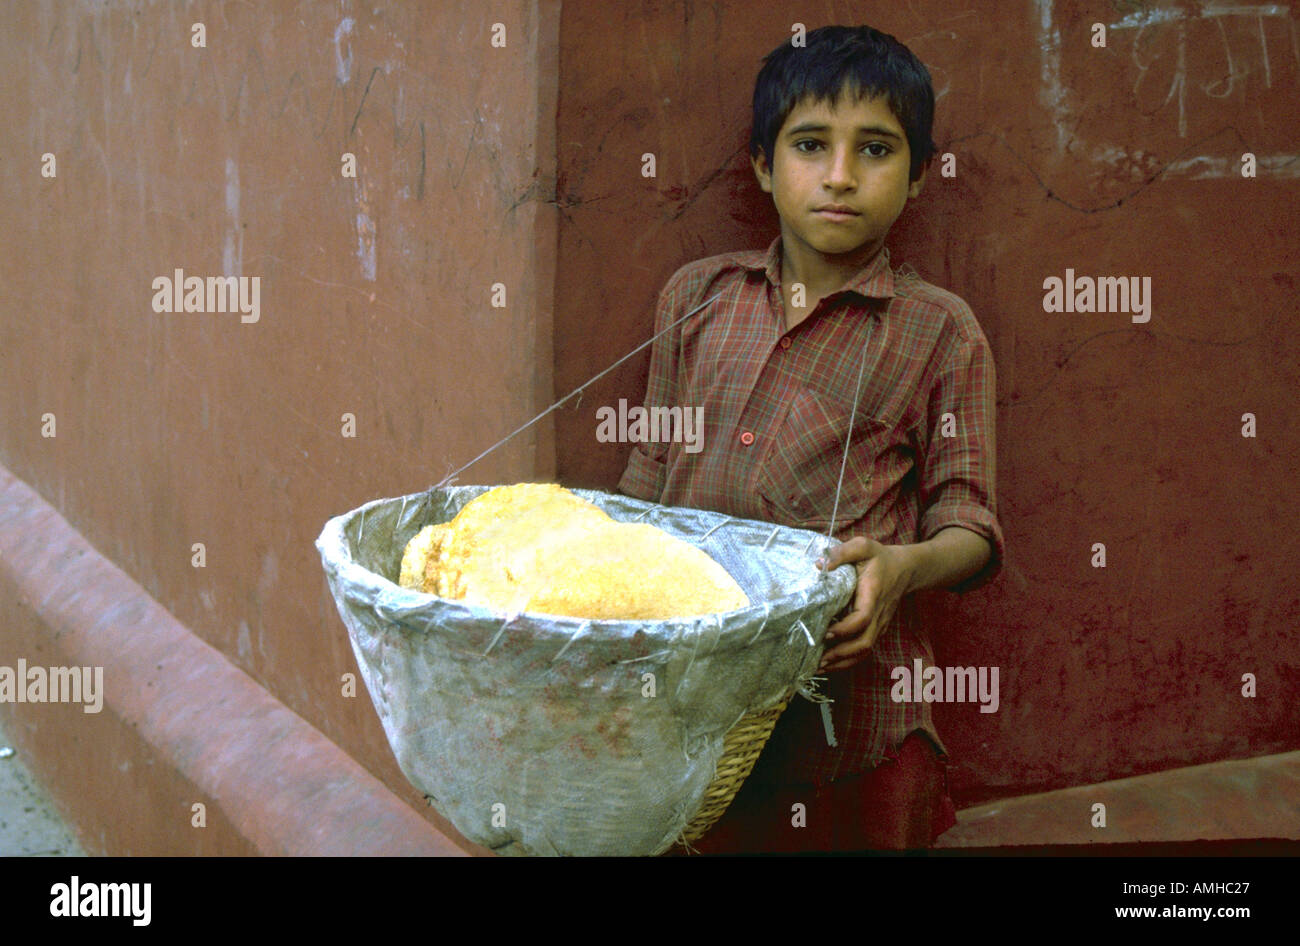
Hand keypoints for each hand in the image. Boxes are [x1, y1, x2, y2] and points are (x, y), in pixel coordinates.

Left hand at [815, 538, 914, 672]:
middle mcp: (878, 614)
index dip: (844, 629)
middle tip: (818, 659)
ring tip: (819, 667)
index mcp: (873, 594)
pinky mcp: (876, 628)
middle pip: (864, 643)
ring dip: (843, 662)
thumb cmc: (880, 557)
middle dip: (841, 654)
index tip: (826, 632)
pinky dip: (848, 659)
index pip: (862, 618)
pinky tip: (830, 663)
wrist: (906, 569)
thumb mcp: (863, 546)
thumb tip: (820, 566)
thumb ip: (841, 553)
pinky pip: (864, 649)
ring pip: (865, 650)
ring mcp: (879, 624)